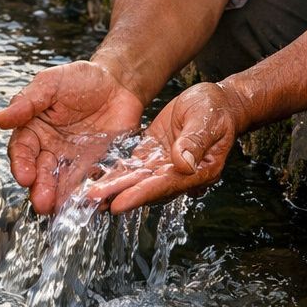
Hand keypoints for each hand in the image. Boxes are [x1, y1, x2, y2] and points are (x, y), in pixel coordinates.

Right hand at [0, 61, 143, 213]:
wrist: (118, 83)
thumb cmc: (81, 79)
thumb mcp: (51, 84)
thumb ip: (27, 102)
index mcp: (34, 131)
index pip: (23, 151)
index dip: (22, 165)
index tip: (24, 176)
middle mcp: (51, 150)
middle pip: (42, 174)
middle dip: (41, 189)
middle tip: (43, 203)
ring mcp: (75, 162)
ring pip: (64, 184)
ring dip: (62, 199)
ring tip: (63, 210)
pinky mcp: (99, 167)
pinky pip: (93, 183)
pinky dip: (92, 194)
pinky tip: (92, 203)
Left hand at [87, 81, 244, 214]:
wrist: (217, 104)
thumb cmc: (216, 110)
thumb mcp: (207, 120)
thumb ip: (195, 141)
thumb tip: (183, 163)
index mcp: (199, 171)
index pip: (165, 185)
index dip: (141, 194)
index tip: (119, 203)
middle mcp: (180, 175)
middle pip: (147, 188)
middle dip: (119, 195)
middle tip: (94, 202)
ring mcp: (165, 167)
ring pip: (136, 181)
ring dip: (114, 188)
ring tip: (88, 197)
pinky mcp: (153, 156)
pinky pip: (133, 168)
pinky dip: (116, 175)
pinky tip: (96, 181)